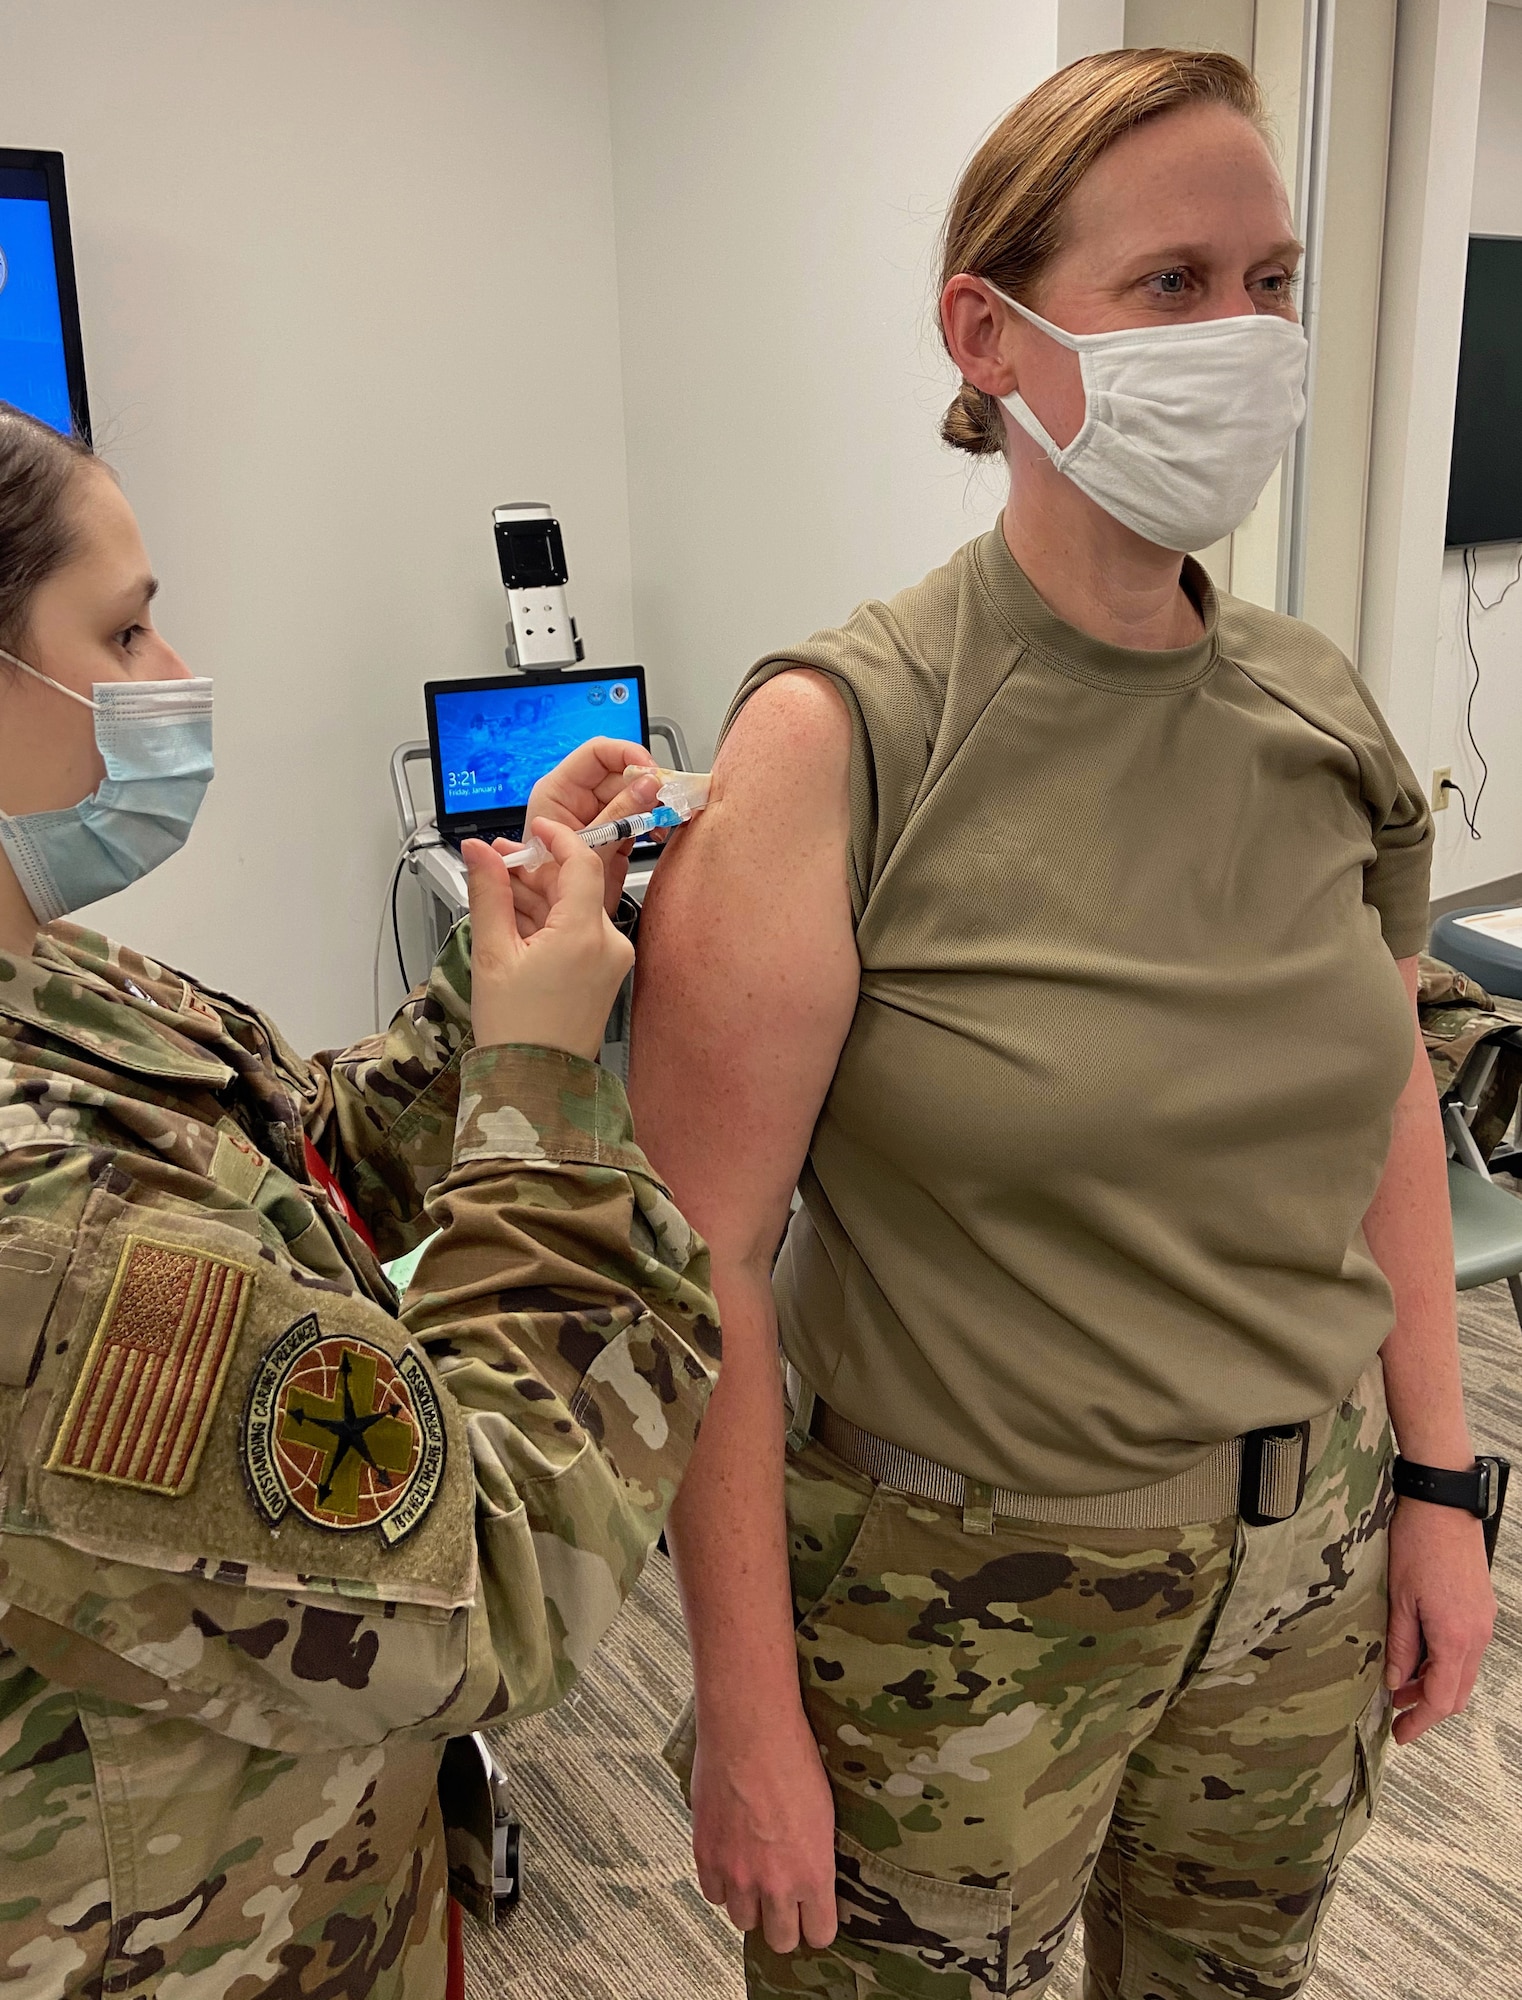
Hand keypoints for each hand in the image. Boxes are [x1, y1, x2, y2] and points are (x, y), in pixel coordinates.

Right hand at [464, 818, 635, 1057]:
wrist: (535, 1082)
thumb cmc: (515, 1028)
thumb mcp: (492, 954)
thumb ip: (489, 894)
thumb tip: (479, 850)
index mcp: (586, 934)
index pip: (582, 862)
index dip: (556, 838)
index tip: (532, 829)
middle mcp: (609, 943)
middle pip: (575, 886)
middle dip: (536, 871)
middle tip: (497, 863)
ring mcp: (610, 959)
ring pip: (574, 908)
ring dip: (539, 896)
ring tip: (498, 893)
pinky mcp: (604, 973)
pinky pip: (578, 932)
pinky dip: (550, 922)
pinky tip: (517, 922)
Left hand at [514, 736, 658, 927]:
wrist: (552, 935)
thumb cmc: (548, 896)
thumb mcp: (589, 851)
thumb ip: (618, 816)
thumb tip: (647, 785)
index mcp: (557, 793)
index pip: (596, 754)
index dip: (626, 755)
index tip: (652, 771)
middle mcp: (575, 801)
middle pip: (619, 773)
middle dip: (647, 783)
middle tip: (667, 799)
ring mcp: (594, 818)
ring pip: (632, 795)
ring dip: (653, 804)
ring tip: (663, 819)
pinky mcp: (610, 837)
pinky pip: (636, 818)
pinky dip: (652, 822)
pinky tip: (658, 832)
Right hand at [690, 1703, 838, 1954]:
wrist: (749, 1730)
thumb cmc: (793, 1759)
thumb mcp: (823, 1813)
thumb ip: (815, 1858)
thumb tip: (811, 1877)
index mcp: (813, 1873)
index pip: (818, 1934)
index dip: (817, 1926)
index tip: (814, 1915)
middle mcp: (775, 1884)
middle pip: (780, 1939)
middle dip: (784, 1923)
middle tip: (784, 1900)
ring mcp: (737, 1874)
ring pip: (743, 1920)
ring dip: (750, 1903)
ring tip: (755, 1875)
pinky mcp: (707, 1857)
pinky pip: (713, 1894)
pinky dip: (721, 1883)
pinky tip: (730, 1860)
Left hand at [1384, 1495, 1495, 1744]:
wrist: (1443, 1505)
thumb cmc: (1418, 1544)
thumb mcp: (1399, 1599)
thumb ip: (1401, 1645)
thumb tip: (1395, 1681)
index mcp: (1456, 1637)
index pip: (1443, 1698)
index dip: (1421, 1721)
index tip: (1400, 1733)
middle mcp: (1477, 1635)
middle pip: (1458, 1691)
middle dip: (1427, 1707)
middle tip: (1396, 1713)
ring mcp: (1482, 1622)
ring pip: (1462, 1671)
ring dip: (1434, 1683)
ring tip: (1400, 1684)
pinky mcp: (1479, 1608)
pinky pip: (1465, 1650)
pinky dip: (1443, 1662)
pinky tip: (1418, 1656)